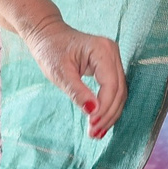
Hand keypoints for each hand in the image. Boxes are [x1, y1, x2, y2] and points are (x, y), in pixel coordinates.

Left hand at [22, 19, 127, 138]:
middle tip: (94, 134)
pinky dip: (108, 106)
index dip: (104, 107)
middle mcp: (112, 52)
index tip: (92, 125)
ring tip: (96, 132)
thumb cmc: (50, 49)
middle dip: (108, 114)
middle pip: (119, 91)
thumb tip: (93, 111)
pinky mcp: (109, 66)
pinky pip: (114, 90)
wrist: (48, 35)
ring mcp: (113, 58)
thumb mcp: (59, 72)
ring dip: (110, 114)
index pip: (111, 85)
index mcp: (102, 50)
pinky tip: (99, 121)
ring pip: (119, 93)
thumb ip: (77, 92)